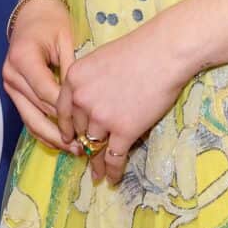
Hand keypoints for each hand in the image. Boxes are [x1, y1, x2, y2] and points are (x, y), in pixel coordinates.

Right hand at [2, 0, 73, 152]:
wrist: (33, 12)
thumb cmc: (53, 22)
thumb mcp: (67, 40)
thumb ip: (72, 70)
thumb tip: (85, 101)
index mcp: (24, 58)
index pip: (47, 93)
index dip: (67, 112)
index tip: (88, 127)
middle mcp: (11, 74)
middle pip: (37, 111)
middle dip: (61, 131)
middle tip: (83, 147)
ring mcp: (9, 84)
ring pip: (30, 118)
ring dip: (52, 136)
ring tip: (73, 150)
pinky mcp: (13, 90)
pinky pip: (28, 115)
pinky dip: (43, 130)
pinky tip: (60, 141)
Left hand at [55, 24, 191, 185]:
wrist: (164, 52)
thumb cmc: (139, 49)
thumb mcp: (101, 59)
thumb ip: (90, 81)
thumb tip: (92, 100)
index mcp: (73, 80)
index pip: (63, 111)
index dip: (67, 128)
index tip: (69, 138)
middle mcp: (82, 100)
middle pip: (80, 130)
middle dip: (83, 144)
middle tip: (85, 156)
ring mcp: (102, 117)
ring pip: (95, 146)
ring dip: (96, 163)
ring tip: (98, 175)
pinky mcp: (124, 130)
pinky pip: (114, 157)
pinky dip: (113, 171)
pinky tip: (113, 179)